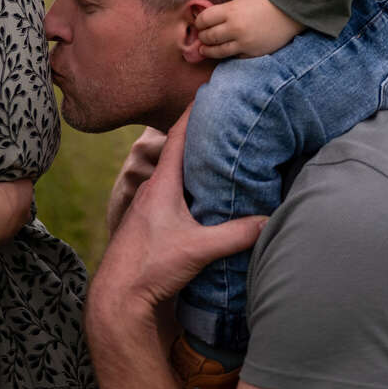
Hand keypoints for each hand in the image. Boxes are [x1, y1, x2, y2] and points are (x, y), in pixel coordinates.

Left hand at [89, 108, 265, 323]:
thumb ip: (236, 235)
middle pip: (180, 151)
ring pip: (177, 175)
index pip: (179, 135)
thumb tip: (269, 221)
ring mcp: (149, 206)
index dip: (195, 110)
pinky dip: (191, 187)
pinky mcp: (151, 224)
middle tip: (227, 119)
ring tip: (223, 155)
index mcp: (162, 184)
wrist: (118, 298)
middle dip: (202, 135)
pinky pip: (174, 194)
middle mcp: (153, 189)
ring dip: (196, 164)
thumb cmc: (150, 267)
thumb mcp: (199, 249)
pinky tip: (207, 196)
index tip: (209, 90)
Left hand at [195, 0, 304, 58]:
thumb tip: (209, 20)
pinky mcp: (252, 53)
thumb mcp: (240, 1)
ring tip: (204, 49)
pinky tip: (224, 52)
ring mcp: (244, 43)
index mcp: (231, 11)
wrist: (288, 13)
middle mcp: (235, 28)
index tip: (199, 24)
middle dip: (203, 37)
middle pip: (209, 36)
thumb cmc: (263, 3)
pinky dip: (227, 55)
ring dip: (208, 50)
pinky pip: (234, 57)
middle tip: (202, 37)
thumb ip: (225, 11)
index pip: (205, 19)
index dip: (199, 22)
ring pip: (218, 51)